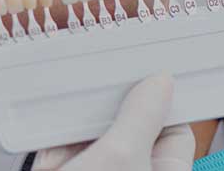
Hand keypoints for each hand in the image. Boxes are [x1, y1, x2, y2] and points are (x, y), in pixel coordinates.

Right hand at [31, 74, 194, 170]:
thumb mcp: (119, 158)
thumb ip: (140, 117)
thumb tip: (160, 85)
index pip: (173, 127)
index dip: (161, 97)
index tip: (150, 66)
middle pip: (130, 124)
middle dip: (114, 100)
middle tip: (107, 67)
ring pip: (93, 129)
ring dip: (79, 109)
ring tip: (75, 84)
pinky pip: (62, 140)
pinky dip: (53, 124)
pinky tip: (50, 106)